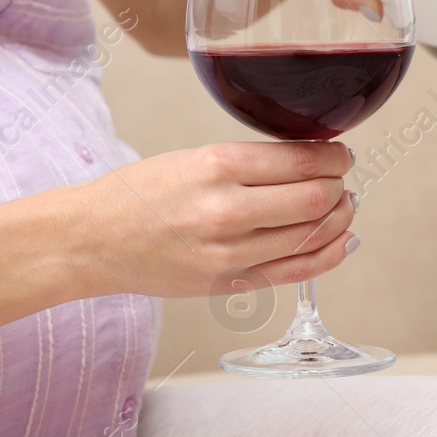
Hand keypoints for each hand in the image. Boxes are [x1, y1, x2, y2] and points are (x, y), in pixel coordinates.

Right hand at [70, 141, 357, 299]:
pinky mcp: (229, 283)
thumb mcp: (192, 157)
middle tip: (341, 179)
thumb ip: (249, 162)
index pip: (301, 160)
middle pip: (315, 200)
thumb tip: (309, 161)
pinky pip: (295, 272)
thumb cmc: (137, 195)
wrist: (91, 241)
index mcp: (216, 166)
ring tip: (344, 206)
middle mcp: (226, 210)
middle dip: (339, 187)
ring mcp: (229, 253)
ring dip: (339, 218)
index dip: (334, 157)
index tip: (340, 154)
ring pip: (311, 236)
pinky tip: (343, 241)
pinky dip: (329, 256)